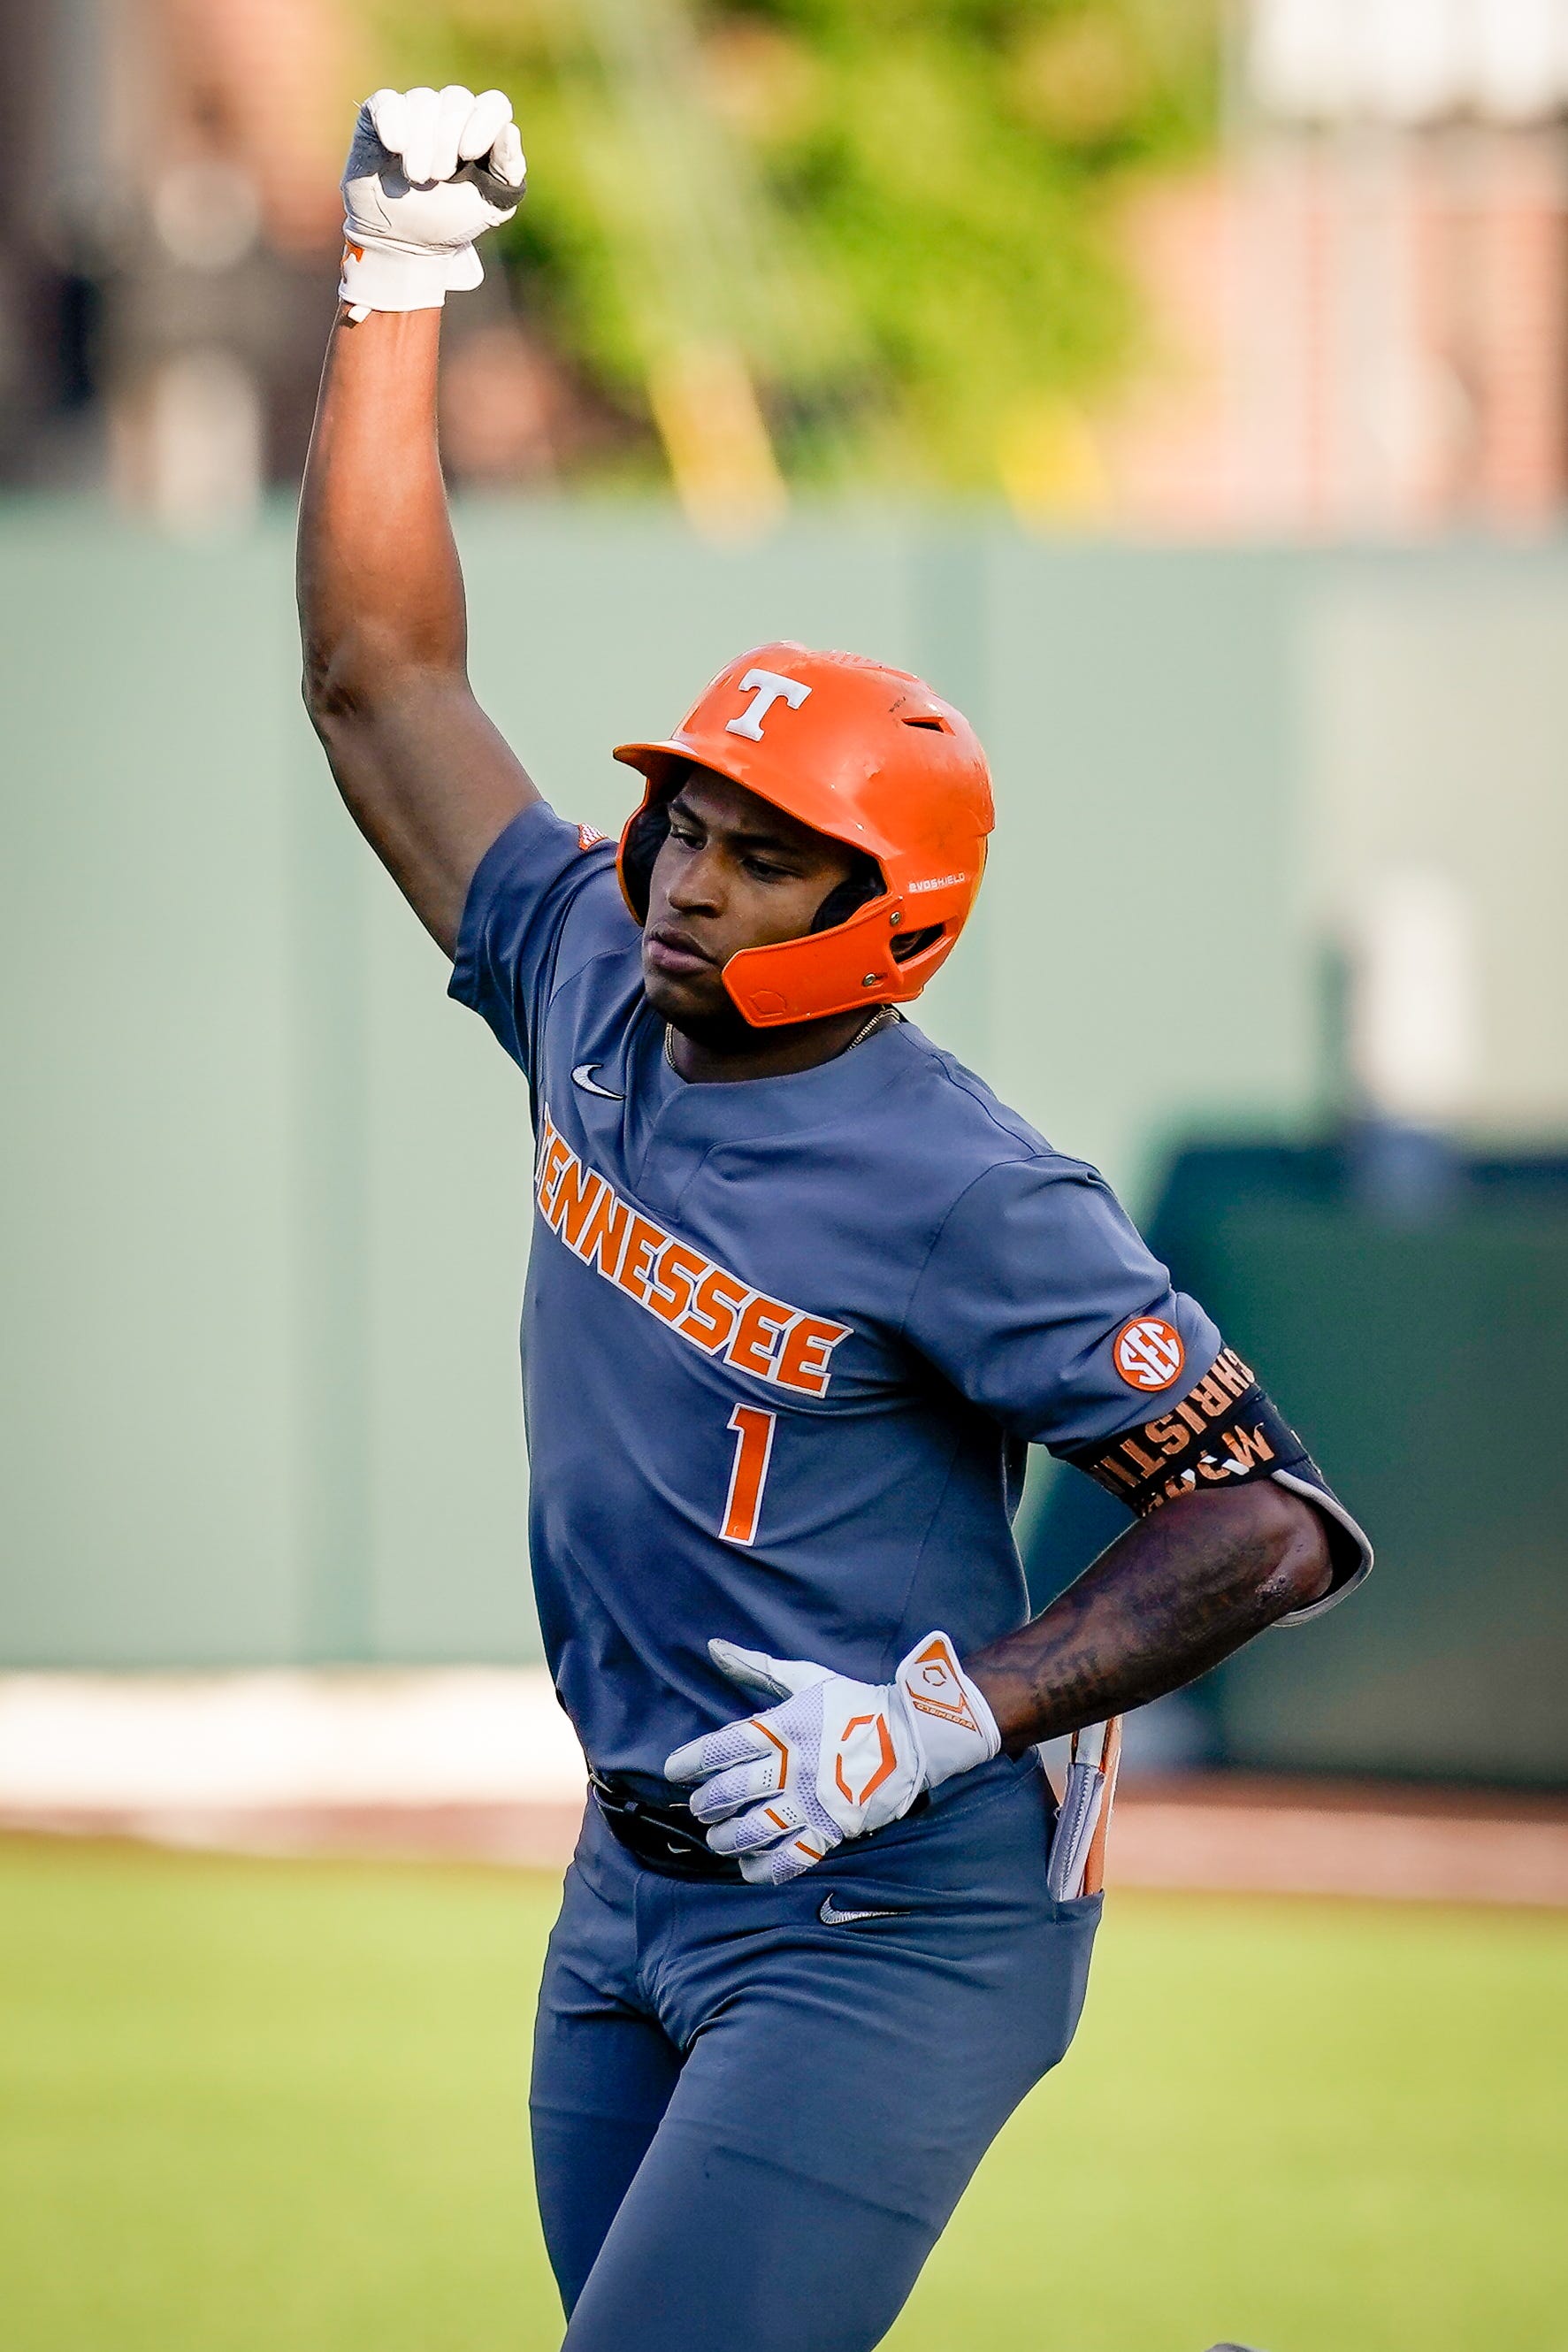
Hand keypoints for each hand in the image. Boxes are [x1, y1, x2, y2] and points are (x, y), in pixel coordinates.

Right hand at [340, 85, 525, 318]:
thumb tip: (510, 131)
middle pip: (457, 100)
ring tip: (416, 177)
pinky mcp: (382, 114)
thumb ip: (509, 172)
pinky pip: (388, 102)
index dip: (484, 123)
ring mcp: (415, 110)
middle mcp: (450, 113)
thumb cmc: (451, 220)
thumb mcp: (491, 206)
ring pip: (423, 100)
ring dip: (421, 143)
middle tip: (438, 178)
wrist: (405, 240)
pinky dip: (393, 122)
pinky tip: (395, 148)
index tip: (468, 154)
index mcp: (481, 130)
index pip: (494, 105)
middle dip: (447, 142)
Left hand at [665, 1631, 999, 1886]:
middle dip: (708, 1804)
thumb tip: (714, 1646)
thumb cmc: (854, 1704)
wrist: (912, 1735)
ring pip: (756, 1829)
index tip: (674, 1770)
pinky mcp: (831, 1828)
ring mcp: (812, 1801)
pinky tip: (748, 1868)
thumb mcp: (806, 1678)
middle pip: (735, 1790)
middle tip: (700, 1808)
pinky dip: (765, 1868)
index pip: (725, 1746)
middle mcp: (793, 1766)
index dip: (693, 1760)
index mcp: (784, 1727)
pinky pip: (791, 1857)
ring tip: (718, 1840)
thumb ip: (757, 1667)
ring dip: (728, 1839)